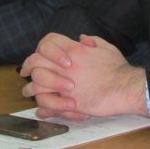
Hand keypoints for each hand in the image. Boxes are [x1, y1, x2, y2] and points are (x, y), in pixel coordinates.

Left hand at [21, 33, 146, 118]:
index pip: (48, 42)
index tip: (36, 55)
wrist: (124, 88)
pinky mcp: (67, 102)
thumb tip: (82, 38)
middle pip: (35, 61)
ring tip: (29, 93)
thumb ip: (93, 41)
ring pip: (36, 84)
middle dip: (27, 66)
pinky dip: (42, 108)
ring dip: (31, 89)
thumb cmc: (118, 69)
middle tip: (25, 72)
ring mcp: (64, 84)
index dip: (40, 48)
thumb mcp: (107, 47)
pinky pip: (47, 105)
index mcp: (74, 50)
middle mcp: (65, 65)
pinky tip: (41, 110)